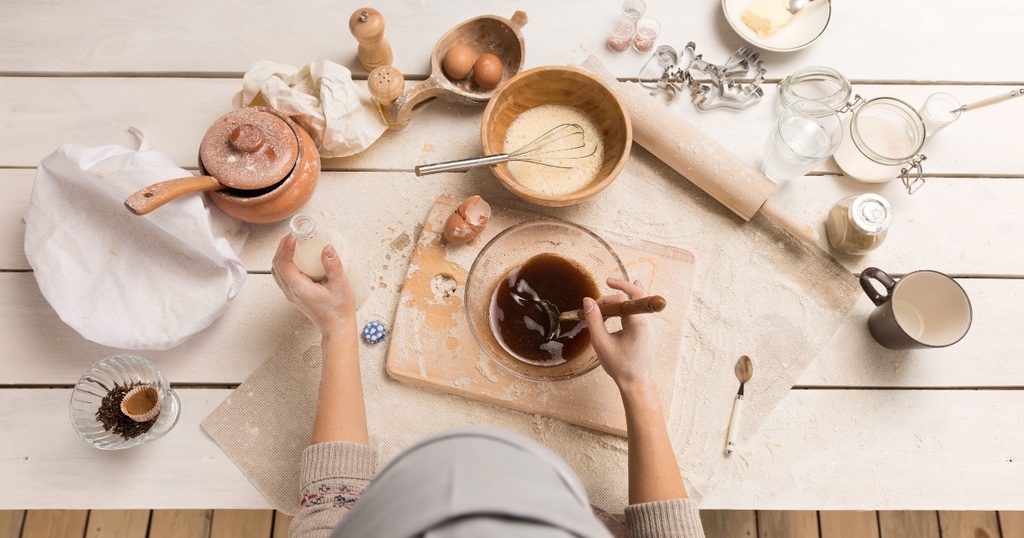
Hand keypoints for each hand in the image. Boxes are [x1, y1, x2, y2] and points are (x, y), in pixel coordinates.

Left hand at [271, 234, 356, 336]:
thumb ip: (333, 265)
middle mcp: (291, 292)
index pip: (283, 264)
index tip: (293, 237)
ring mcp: (291, 294)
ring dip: (282, 255)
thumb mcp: (340, 285)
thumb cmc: (338, 310)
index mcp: (299, 289)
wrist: (337, 327)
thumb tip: (327, 248)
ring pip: (277, 271)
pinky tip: (298, 259)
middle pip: (276, 265)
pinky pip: (283, 276)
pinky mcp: (295, 295)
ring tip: (293, 245)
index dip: (285, 248)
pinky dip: (286, 263)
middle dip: (282, 248)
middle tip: (293, 236)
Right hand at [583, 277, 657, 396]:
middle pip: (635, 294)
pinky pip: (643, 308)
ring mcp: (651, 325)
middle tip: (605, 286)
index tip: (593, 307)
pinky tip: (636, 286)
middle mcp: (648, 321)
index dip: (605, 300)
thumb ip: (594, 320)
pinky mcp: (649, 329)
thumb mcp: (601, 343)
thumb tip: (587, 301)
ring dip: (626, 294)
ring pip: (640, 300)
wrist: (637, 383)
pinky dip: (635, 300)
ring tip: (614, 284)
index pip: (622, 300)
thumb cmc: (620, 366)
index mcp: (639, 323)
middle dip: (619, 289)